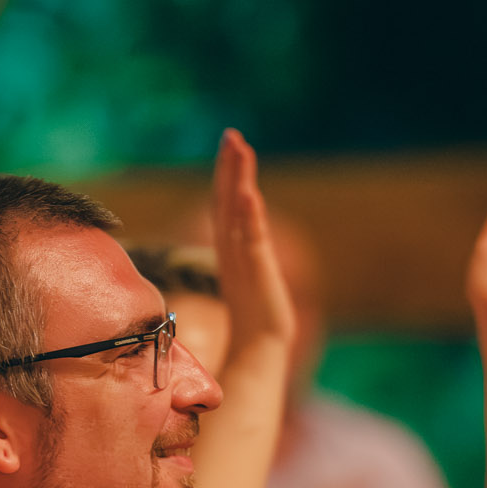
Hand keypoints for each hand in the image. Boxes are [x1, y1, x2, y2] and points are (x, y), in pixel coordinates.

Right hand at [212, 129, 297, 349]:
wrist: (261, 352)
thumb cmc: (255, 324)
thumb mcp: (250, 286)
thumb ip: (243, 265)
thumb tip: (241, 253)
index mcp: (232, 251)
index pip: (225, 207)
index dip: (226, 177)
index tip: (230, 147)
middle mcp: (234, 250)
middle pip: (227, 201)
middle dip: (229, 168)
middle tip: (231, 135)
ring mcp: (243, 260)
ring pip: (237, 212)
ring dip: (237, 180)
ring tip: (239, 149)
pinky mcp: (256, 273)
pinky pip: (250, 238)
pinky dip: (249, 216)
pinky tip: (250, 193)